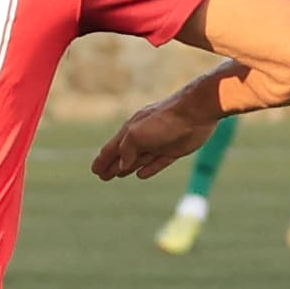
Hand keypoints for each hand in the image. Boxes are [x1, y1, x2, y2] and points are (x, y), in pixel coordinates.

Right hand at [92, 84, 227, 182]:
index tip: (95, 171)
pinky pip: (157, 162)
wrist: (195, 112)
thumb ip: (126, 151)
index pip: (112, 149)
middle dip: (112, 166)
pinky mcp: (174, 150)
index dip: (102, 161)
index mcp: (130, 131)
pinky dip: (148, 169)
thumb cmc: (163, 121)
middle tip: (102, 176)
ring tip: (117, 175)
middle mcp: (143, 137)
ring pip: (139, 159)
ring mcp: (159, 144)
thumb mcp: (136, 134)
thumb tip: (122, 166)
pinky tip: (141, 175)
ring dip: (127, 168)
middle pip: (123, 155)